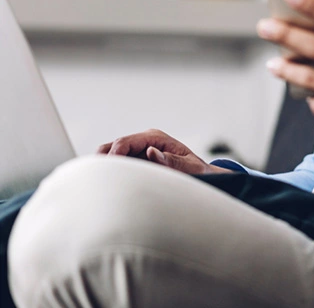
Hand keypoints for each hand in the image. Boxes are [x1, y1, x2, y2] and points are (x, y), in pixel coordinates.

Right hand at [97, 129, 231, 175]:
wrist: (204, 176)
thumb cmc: (198, 171)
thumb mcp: (189, 167)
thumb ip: (171, 161)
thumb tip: (151, 151)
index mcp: (155, 137)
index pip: (124, 142)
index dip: (113, 156)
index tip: (108, 174)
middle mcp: (144, 141)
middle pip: (112, 146)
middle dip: (104, 162)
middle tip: (98, 183)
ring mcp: (139, 150)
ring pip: (110, 155)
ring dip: (106, 168)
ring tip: (102, 187)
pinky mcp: (136, 161)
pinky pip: (117, 165)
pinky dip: (111, 174)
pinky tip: (109, 188)